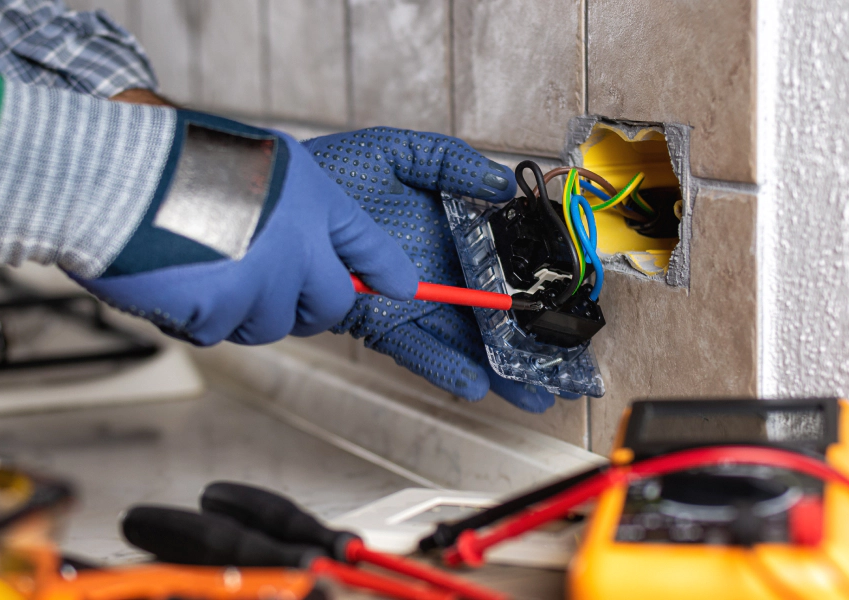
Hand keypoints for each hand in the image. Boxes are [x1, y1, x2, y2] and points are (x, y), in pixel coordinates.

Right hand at [75, 114, 418, 345]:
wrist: (116, 176)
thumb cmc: (173, 160)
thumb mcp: (256, 161)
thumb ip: (292, 206)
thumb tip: (309, 253)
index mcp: (308, 198)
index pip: (367, 245)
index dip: (384, 272)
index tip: (398, 287)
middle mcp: (295, 244)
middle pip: (328, 305)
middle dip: (306, 305)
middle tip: (271, 286)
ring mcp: (260, 282)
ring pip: (269, 324)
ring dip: (243, 308)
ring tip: (206, 265)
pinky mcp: (219, 312)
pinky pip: (218, 331)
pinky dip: (195, 315)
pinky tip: (175, 277)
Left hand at [307, 128, 559, 411]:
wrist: (278, 200)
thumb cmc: (335, 173)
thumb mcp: (399, 153)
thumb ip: (450, 162)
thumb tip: (500, 184)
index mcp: (449, 234)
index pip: (502, 266)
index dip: (535, 288)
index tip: (569, 309)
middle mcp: (435, 273)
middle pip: (491, 316)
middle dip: (529, 347)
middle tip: (569, 373)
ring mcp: (408, 302)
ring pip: (462, 341)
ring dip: (498, 370)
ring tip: (535, 393)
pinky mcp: (376, 323)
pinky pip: (414, 349)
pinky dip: (443, 366)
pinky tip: (473, 383)